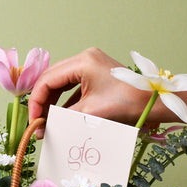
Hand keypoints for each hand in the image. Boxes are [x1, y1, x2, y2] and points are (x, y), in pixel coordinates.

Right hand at [28, 47, 151, 136]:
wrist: (153, 102)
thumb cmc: (127, 103)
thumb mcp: (90, 112)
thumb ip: (63, 117)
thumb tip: (44, 128)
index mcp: (82, 62)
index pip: (47, 80)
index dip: (36, 102)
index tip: (34, 121)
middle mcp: (84, 59)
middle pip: (51, 79)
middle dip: (42, 102)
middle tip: (37, 123)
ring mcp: (90, 65)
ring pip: (60, 83)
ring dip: (52, 103)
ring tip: (47, 122)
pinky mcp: (95, 74)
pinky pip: (71, 87)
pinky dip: (64, 102)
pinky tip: (59, 116)